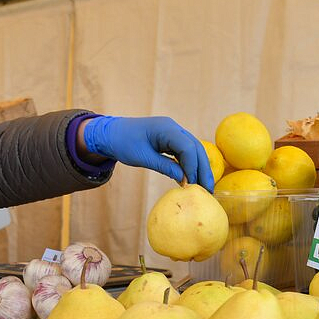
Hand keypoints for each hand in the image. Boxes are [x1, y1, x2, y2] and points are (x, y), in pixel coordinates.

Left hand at [80, 116, 214, 191]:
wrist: (111, 133)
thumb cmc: (122, 143)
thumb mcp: (142, 157)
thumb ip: (164, 167)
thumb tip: (184, 180)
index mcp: (166, 128)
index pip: (188, 147)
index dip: (193, 166)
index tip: (193, 184)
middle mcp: (174, 128)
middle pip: (196, 148)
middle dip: (203, 169)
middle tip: (208, 190)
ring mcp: (173, 133)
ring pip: (194, 150)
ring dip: (199, 168)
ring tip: (204, 188)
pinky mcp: (171, 140)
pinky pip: (185, 152)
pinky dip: (190, 165)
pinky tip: (192, 180)